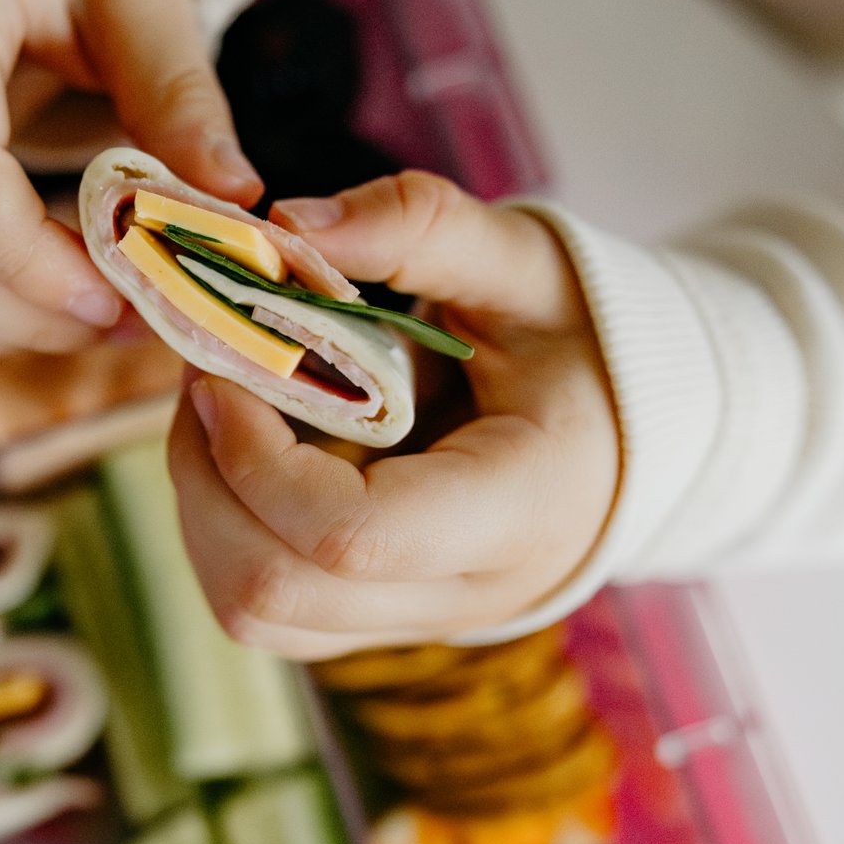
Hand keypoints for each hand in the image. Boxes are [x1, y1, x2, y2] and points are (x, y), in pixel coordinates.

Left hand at [168, 172, 620, 657]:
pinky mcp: (387, 621)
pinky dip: (231, 534)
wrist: (637, 428)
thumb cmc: (586, 339)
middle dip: (206, 481)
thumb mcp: (525, 262)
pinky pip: (274, 612)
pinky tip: (255, 454)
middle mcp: (469, 593)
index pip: (349, 534)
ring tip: (224, 413)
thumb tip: (289, 222)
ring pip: (258, 616)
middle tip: (206, 380)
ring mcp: (424, 622)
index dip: (255, 456)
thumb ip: (416, 228)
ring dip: (206, 512)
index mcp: (521, 508)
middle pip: (275, 593)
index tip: (225, 369)